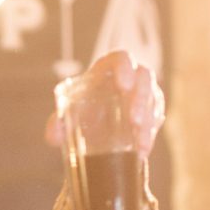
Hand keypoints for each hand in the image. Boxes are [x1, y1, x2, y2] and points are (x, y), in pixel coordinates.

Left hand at [44, 50, 166, 156]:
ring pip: (153, 99)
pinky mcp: (152, 110)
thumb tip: (53, 135)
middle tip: (134, 121)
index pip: (121, 58)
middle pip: (144, 77)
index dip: (125, 68)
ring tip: (140, 142)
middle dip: (141, 99)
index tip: (124, 85)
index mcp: (108, 70)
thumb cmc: (82, 114)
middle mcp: (130, 76)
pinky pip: (156, 118)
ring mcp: (143, 93)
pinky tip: (142, 151)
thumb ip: (57, 124)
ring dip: (148, 120)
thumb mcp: (67, 118)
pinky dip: (150, 135)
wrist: (96, 131)